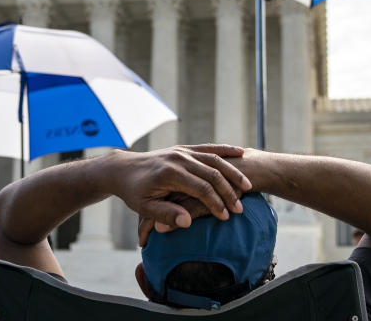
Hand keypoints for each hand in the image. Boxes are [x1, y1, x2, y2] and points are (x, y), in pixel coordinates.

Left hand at [109, 144, 250, 242]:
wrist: (122, 169)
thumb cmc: (133, 191)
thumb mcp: (144, 207)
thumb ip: (165, 214)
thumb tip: (186, 222)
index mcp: (170, 173)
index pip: (201, 188)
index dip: (215, 203)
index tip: (226, 216)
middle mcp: (178, 158)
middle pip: (212, 173)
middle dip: (228, 191)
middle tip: (240, 208)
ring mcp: (182, 151)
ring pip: (214, 159)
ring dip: (232, 172)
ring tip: (247, 186)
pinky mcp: (184, 148)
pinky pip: (209, 148)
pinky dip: (225, 150)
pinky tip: (240, 153)